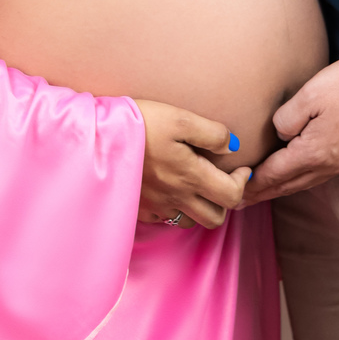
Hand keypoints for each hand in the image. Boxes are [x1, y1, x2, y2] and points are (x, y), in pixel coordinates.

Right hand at [134, 100, 250, 230]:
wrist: (97, 138)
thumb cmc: (140, 124)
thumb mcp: (180, 119)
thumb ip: (212, 134)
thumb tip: (232, 146)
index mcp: (191, 176)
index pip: (232, 196)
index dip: (242, 183)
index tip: (238, 167)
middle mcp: (177, 197)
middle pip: (215, 218)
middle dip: (224, 202)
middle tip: (220, 180)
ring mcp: (157, 206)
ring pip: (190, 221)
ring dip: (199, 207)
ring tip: (194, 184)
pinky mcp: (139, 208)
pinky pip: (164, 218)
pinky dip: (173, 208)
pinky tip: (168, 188)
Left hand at [242, 46, 338, 205]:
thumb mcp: (311, 94)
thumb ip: (287, 118)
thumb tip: (280, 134)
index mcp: (315, 153)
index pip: (275, 175)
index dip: (253, 185)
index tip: (234, 195)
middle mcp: (331, 165)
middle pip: (290, 185)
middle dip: (264, 193)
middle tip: (242, 201)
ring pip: (307, 181)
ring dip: (283, 187)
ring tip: (266, 190)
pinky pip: (321, 173)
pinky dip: (302, 178)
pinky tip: (298, 171)